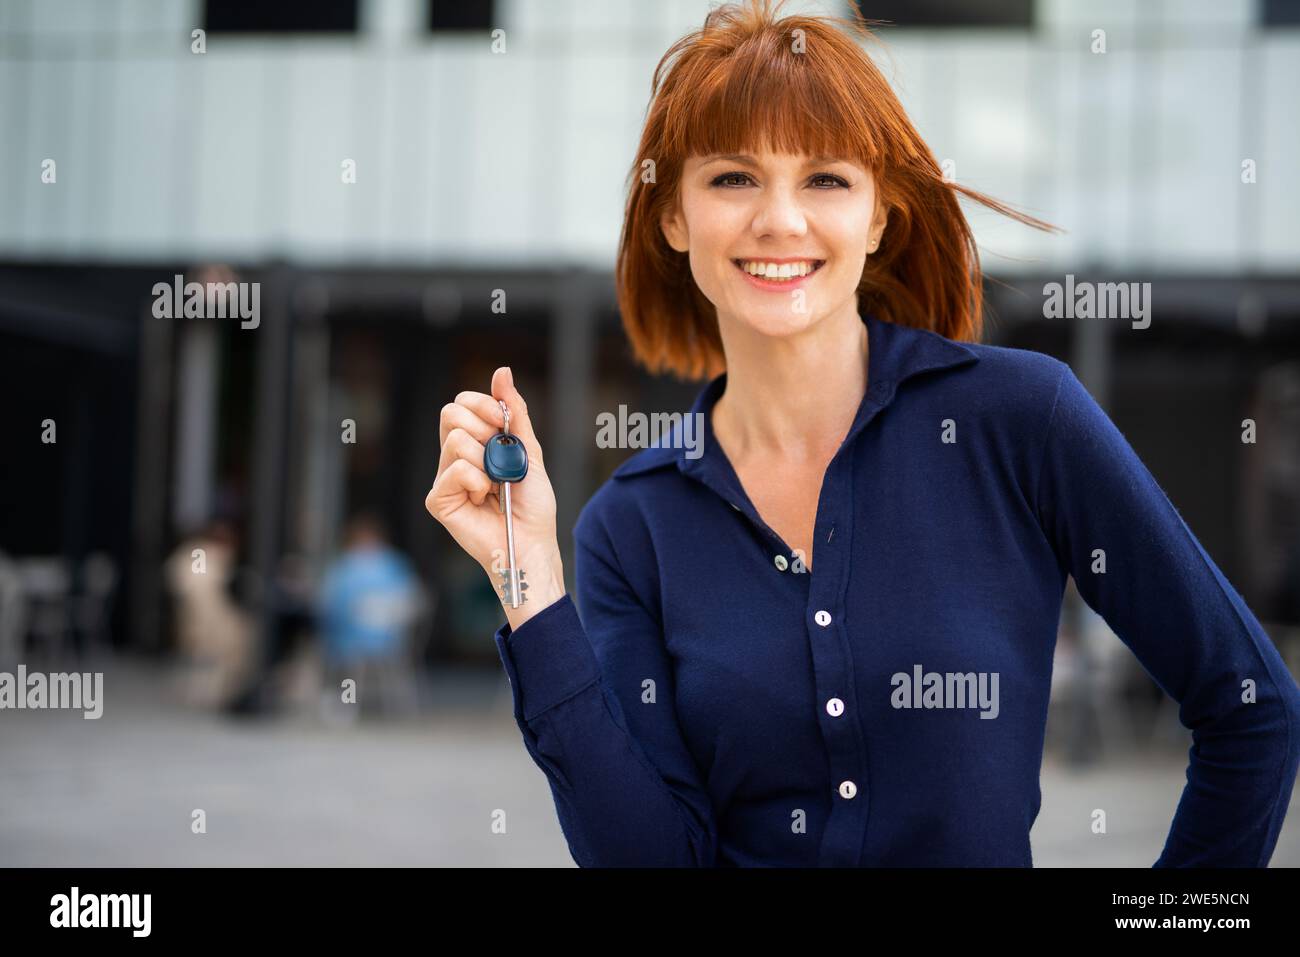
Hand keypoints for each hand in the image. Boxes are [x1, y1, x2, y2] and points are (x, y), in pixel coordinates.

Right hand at [426, 367, 565, 627]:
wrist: (533, 542)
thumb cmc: (533, 503)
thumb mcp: (529, 450)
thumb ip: (514, 411)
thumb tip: (501, 372)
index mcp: (473, 443)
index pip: (460, 403)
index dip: (483, 405)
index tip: (504, 423)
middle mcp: (452, 458)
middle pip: (449, 413)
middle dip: (485, 429)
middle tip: (501, 457)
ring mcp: (443, 479)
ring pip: (456, 440)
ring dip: (488, 462)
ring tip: (496, 485)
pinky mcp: (438, 500)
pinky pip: (455, 471)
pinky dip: (479, 482)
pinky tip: (485, 500)